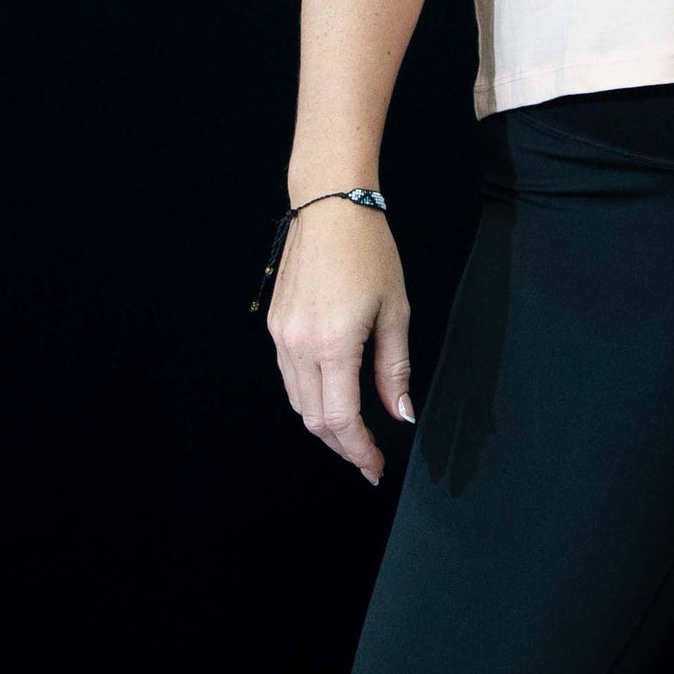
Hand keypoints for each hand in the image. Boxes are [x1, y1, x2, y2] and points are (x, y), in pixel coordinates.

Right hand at [267, 199, 413, 487]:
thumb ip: (394, 368)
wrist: (330, 207)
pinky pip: (289, 377)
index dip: (359, 450)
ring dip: (324, 425)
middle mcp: (299, 345)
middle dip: (343, 445)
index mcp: (334, 344)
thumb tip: (399, 414)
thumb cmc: (369, 251)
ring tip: (354, 434)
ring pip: (298, 402)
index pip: (342, 419)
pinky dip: (310, 397)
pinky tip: (332, 397)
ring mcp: (282, 336)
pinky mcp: (275, 326)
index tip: (375, 467)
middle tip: (368, 457)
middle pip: (315, 419)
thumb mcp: (395, 310)